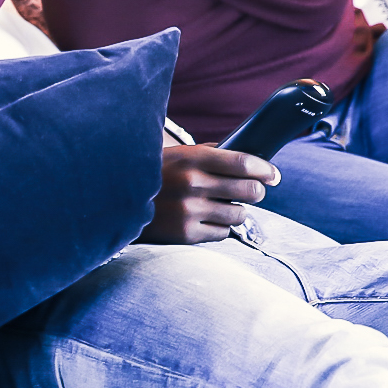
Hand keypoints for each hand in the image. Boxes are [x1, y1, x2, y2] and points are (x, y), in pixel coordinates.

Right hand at [143, 143, 278, 243]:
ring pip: (240, 214)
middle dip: (255, 191)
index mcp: (190, 159)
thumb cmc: (152, 175)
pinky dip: (219, 227)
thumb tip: (250, 159)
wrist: (114, 201)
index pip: (244, 162)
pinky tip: (206, 220)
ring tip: (223, 206)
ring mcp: (189, 211)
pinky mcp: (185, 234)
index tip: (273, 174)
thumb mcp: (176, 155)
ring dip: (236, 211)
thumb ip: (209, 154)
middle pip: (250, 190)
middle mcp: (191, 184)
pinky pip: (223, 233)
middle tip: (252, 191)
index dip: (265, 169)